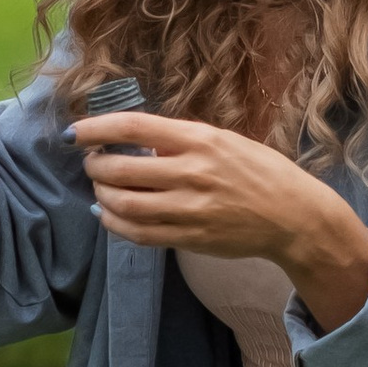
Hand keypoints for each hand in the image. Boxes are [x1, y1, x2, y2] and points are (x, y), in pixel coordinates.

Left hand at [74, 110, 367, 328]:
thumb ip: (179, 140)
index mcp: (200, 140)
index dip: (95, 128)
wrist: (294, 216)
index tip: (73, 132)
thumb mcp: (222, 140)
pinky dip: (114, 223)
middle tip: (91, 162)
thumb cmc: (258, 171)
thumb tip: (133, 142)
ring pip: (124, 204)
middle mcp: (193, 173)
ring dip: (101, 194)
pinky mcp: (191, 239)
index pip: (133, 127)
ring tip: (100, 187)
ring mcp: (191, 209)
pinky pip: (139, 234)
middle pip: (120, 168)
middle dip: (94, 165)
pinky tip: (109, 214)